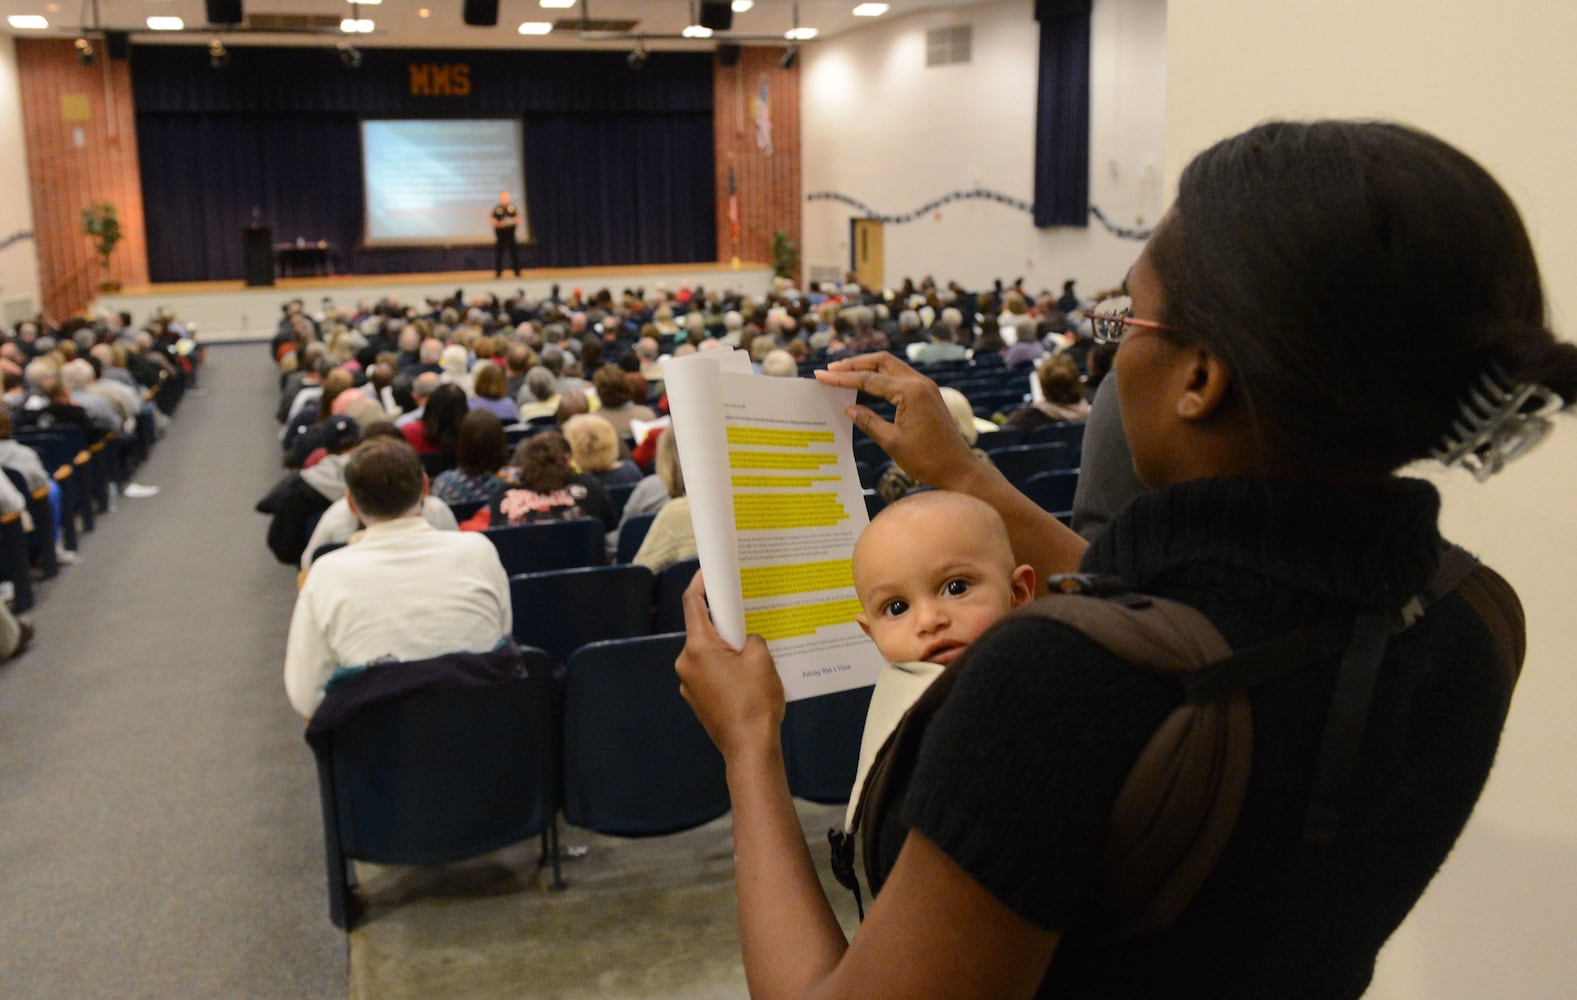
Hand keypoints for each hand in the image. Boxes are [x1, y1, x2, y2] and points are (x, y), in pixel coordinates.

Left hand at [675, 571, 784, 760]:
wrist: (749, 748)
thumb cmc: (755, 700)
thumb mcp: (761, 658)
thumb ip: (750, 639)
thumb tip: (744, 641)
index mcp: (697, 648)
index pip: (692, 604)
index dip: (700, 584)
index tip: (709, 571)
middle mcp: (686, 663)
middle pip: (702, 631)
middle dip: (723, 622)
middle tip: (745, 615)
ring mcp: (689, 685)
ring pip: (707, 654)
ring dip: (725, 648)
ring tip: (752, 653)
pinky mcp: (697, 701)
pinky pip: (709, 673)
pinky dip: (724, 668)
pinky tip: (746, 677)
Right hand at [815, 352, 978, 491]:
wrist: (958, 469)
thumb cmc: (927, 460)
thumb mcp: (892, 442)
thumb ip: (868, 421)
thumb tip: (848, 408)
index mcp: (910, 392)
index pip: (869, 379)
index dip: (842, 378)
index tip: (821, 375)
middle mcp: (920, 383)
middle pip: (881, 362)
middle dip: (855, 363)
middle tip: (831, 369)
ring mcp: (926, 387)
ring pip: (891, 367)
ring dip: (868, 368)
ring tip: (844, 373)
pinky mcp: (928, 395)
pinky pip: (900, 378)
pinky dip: (881, 378)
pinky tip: (867, 386)